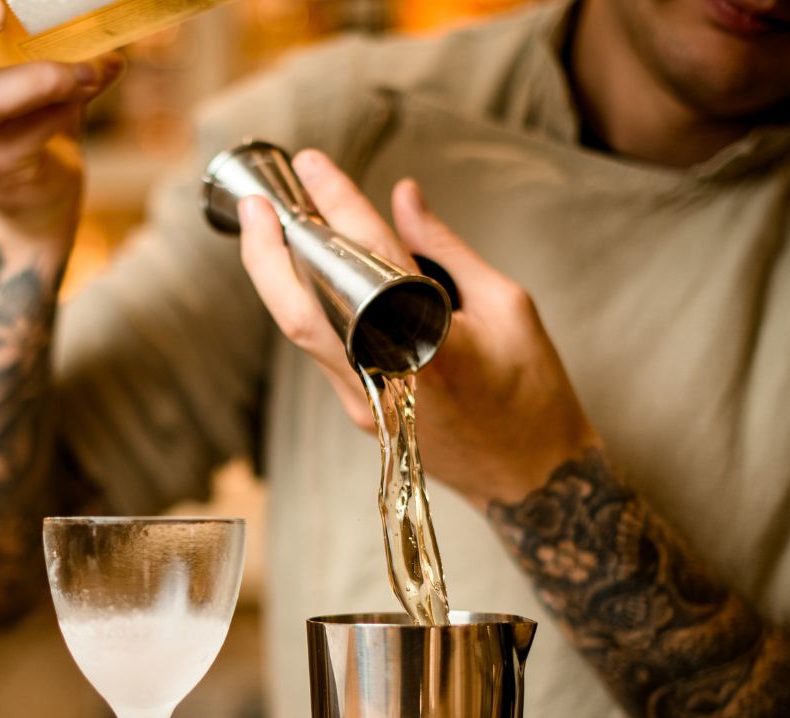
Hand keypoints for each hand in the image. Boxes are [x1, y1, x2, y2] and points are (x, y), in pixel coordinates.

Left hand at [238, 149, 599, 506]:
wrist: (531, 480)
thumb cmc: (533, 393)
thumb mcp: (508, 305)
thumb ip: (445, 250)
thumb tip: (401, 197)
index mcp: (432, 346)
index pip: (370, 260)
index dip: (338, 206)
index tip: (313, 165)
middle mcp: (384, 377)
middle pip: (301, 310)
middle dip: (267, 254)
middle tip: (256, 205)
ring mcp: (364, 401)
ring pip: (302, 330)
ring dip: (280, 276)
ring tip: (272, 226)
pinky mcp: (360, 411)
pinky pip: (322, 347)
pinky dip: (309, 303)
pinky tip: (307, 271)